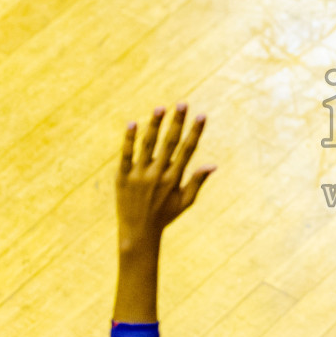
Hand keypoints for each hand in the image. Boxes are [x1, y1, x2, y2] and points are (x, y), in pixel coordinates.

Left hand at [116, 105, 214, 257]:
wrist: (138, 232)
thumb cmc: (164, 216)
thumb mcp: (185, 201)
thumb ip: (197, 181)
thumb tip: (213, 165)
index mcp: (174, 179)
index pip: (187, 150)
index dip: (195, 132)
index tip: (201, 116)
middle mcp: (157, 175)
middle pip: (169, 143)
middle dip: (177, 122)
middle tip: (182, 103)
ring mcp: (139, 175)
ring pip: (147, 145)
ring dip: (154, 125)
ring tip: (161, 108)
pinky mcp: (122, 177)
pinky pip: (126, 155)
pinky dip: (129, 139)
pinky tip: (132, 123)